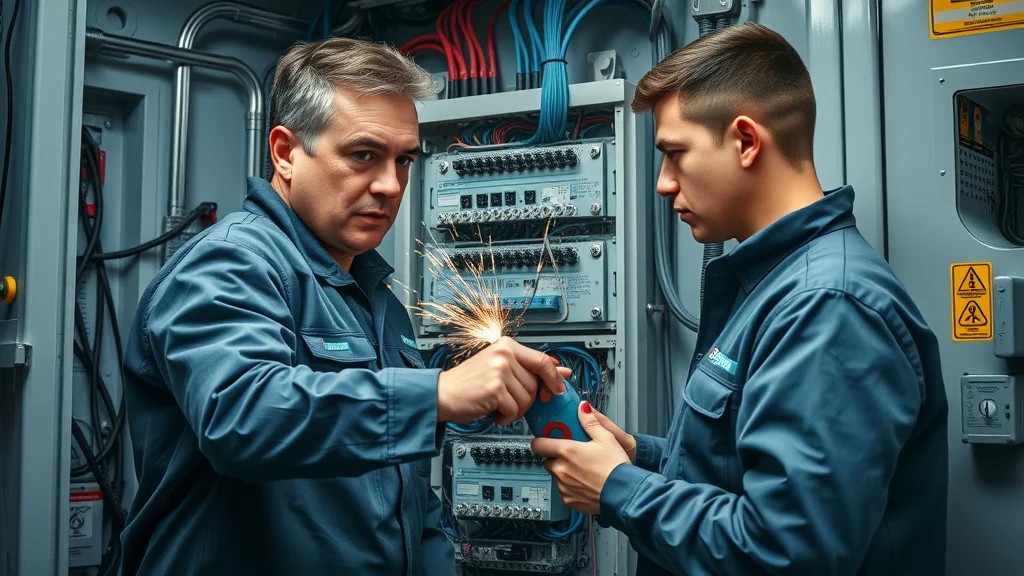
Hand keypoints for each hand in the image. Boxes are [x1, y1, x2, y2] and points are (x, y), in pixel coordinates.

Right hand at [437, 336, 568, 425]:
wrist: (441, 394)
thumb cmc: (469, 383)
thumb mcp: (501, 369)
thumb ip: (531, 369)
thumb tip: (563, 371)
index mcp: (507, 345)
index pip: (543, 361)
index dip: (554, 379)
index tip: (558, 390)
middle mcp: (504, 354)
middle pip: (535, 384)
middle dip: (526, 400)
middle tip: (509, 402)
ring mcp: (499, 370)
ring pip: (527, 399)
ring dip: (515, 410)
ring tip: (498, 406)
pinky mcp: (494, 389)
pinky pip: (514, 410)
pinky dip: (506, 417)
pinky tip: (493, 412)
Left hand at [531, 400, 630, 514]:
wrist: (624, 494)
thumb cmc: (616, 467)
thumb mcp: (606, 438)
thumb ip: (590, 422)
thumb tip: (582, 408)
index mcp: (567, 451)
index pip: (538, 444)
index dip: (542, 441)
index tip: (548, 440)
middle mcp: (561, 469)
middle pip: (547, 461)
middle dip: (557, 458)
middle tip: (573, 456)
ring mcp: (563, 486)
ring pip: (556, 476)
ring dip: (564, 473)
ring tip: (583, 470)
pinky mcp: (568, 500)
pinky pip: (563, 490)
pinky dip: (571, 487)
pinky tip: (585, 483)